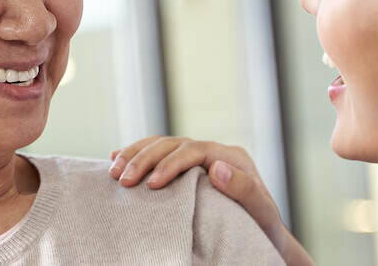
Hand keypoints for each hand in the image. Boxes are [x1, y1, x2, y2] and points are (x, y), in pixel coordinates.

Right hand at [110, 136, 312, 265]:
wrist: (264, 234)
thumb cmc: (263, 226)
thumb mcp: (261, 211)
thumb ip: (244, 189)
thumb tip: (216, 168)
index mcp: (232, 157)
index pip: (194, 150)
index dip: (170, 163)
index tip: (153, 183)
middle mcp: (214, 152)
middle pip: (173, 144)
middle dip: (144, 159)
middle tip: (123, 180)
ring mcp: (199, 158)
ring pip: (161, 144)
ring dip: (135, 154)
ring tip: (114, 171)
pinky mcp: (186, 167)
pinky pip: (158, 153)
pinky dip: (136, 154)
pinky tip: (116, 158)